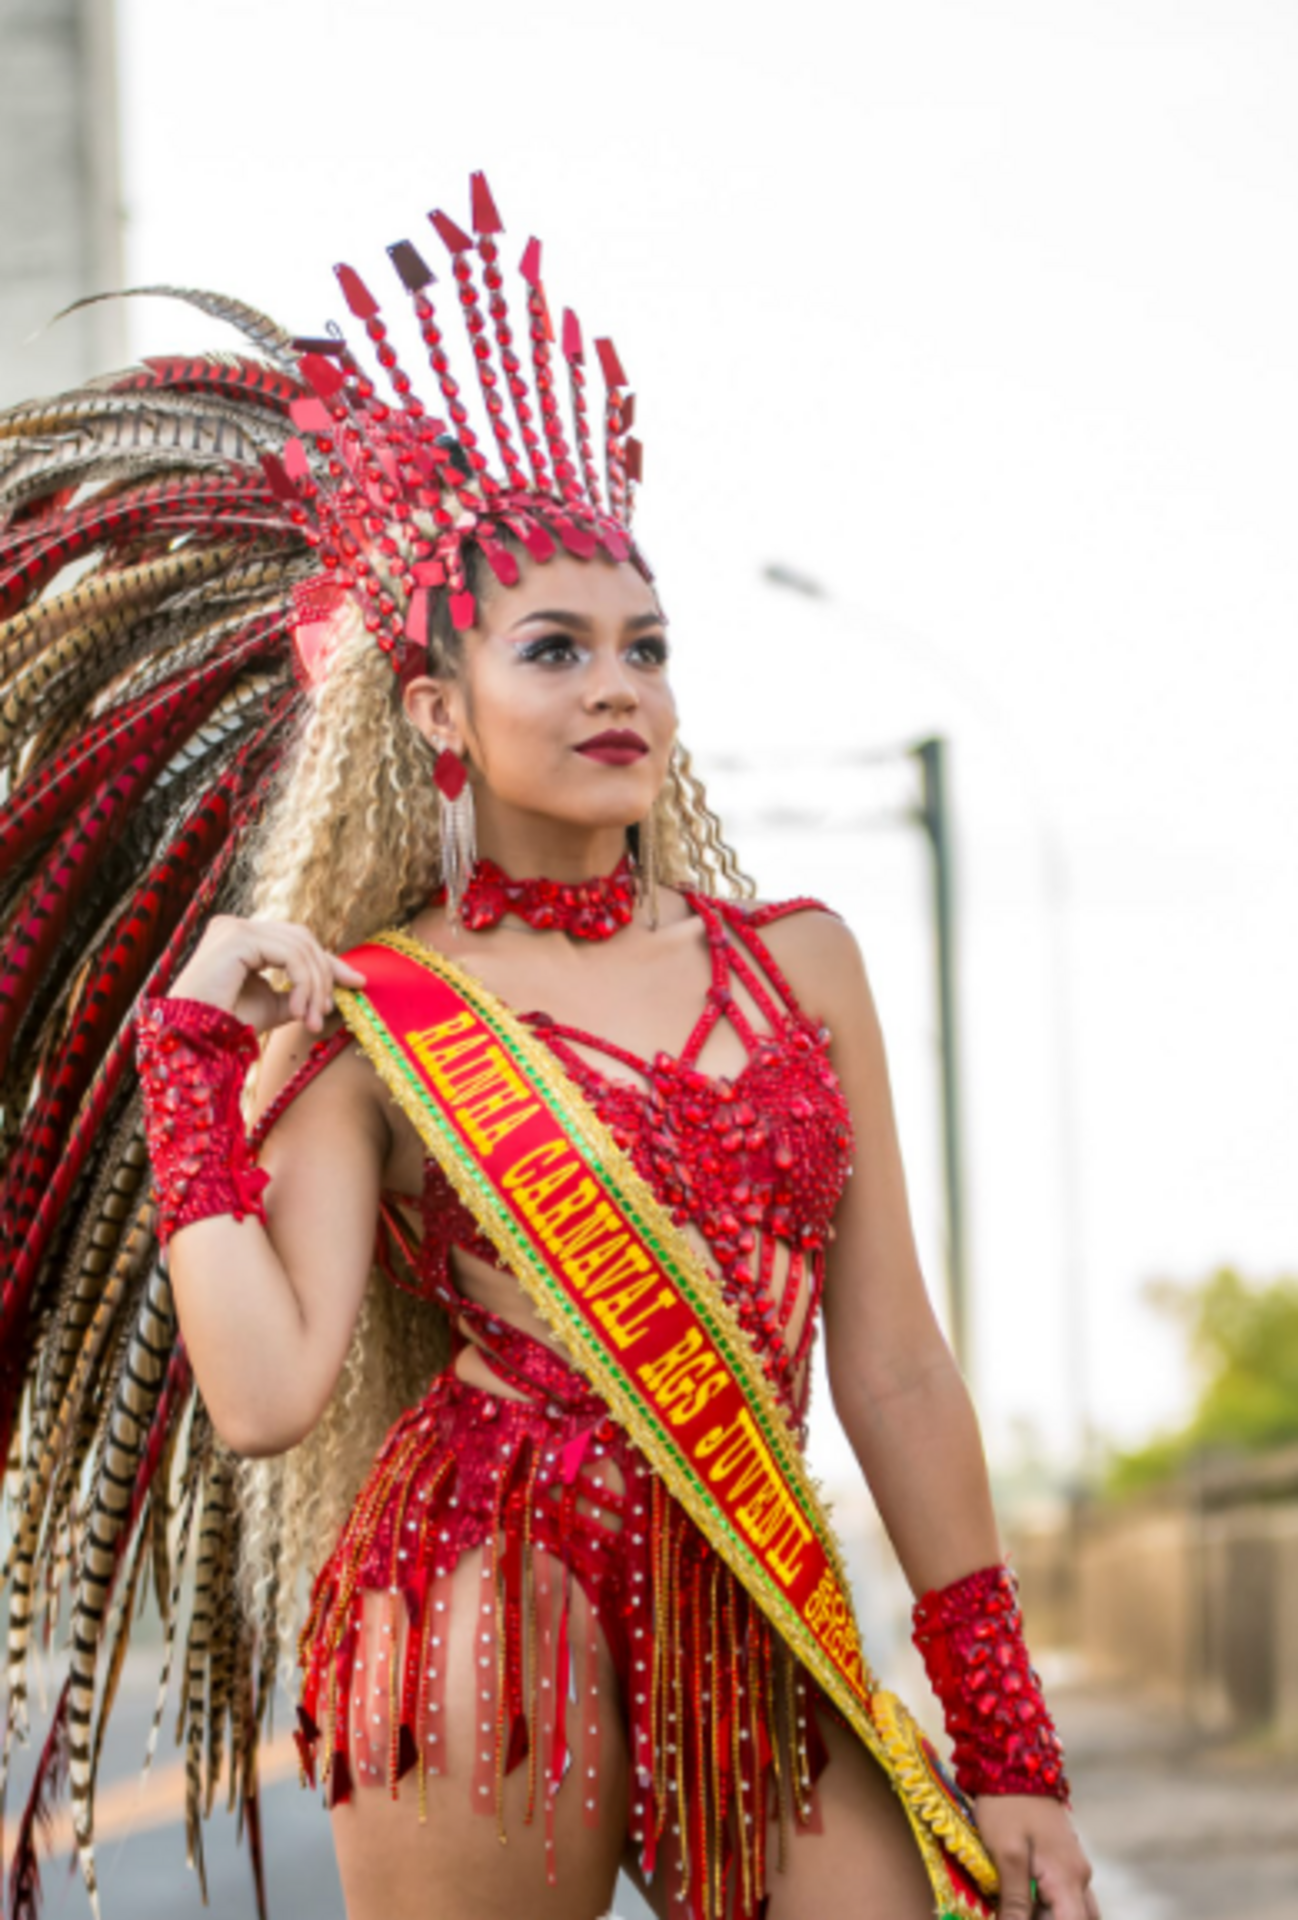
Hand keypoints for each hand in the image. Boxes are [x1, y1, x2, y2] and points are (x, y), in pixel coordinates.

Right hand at [168, 915, 366, 1035]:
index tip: (357, 984)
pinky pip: (290, 955)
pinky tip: (299, 1012)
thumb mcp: (270, 1006)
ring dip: (315, 986)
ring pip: (300, 947)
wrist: (193, 1042)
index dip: (328, 962)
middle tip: (327, 1012)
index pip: (295, 941)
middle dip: (325, 975)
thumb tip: (330, 993)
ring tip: (312, 1020)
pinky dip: (303, 984)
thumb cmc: (224, 1026)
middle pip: (302, 939)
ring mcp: (235, 927)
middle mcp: (236, 926)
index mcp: (241, 937)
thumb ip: (296, 993)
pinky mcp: (237, 937)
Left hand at [975, 1795, 1098, 1919]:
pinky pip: (1065, 1897)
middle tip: (1013, 1912)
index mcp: (1068, 1879)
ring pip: (1074, 1911)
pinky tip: (1021, 1902)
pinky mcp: (1064, 1861)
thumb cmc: (1007, 1807)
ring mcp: (1074, 1868)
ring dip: (1048, 1915)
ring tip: (1014, 1908)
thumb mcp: (1006, 1855)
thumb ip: (1015, 1900)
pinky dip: (1048, 1907)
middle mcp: (1080, 1878)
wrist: (1014, 1764)